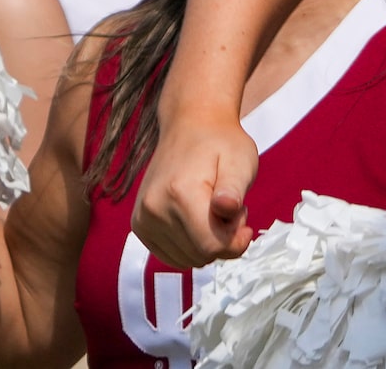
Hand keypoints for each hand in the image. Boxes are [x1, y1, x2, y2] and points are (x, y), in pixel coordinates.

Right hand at [132, 109, 257, 266]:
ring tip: (215, 212)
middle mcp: (154, 210)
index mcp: (179, 194)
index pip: (209, 246)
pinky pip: (170, 255)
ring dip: (206, 243)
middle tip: (231, 210)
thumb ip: (235, 189)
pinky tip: (200, 219)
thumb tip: (226, 209)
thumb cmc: (221, 143)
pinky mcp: (139, 225)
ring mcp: (142, 219)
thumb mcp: (240, 160)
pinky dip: (190, 245)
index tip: (245, 220)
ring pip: (184, 259)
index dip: (235, 242)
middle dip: (222, 240)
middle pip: (198, 256)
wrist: (190, 126)